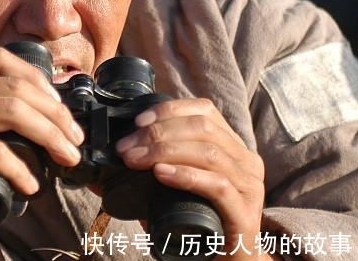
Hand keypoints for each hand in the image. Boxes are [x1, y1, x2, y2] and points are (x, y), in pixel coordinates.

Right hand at [0, 46, 84, 259]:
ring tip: (67, 158)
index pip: (1, 59)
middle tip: (74, 141)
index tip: (60, 110)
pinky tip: (30, 185)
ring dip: (50, 137)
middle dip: (56, 115)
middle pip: (15, 88)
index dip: (39, 81)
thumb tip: (33, 120)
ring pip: (13, 113)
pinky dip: (21, 170)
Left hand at [115, 98, 268, 259]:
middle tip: (126, 149)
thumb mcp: (179, 185)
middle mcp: (246, 161)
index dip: (169, 111)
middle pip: (203, 128)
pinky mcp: (245, 215)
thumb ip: (157, 165)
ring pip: (209, 153)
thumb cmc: (199, 219)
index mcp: (233, 146)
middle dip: (158, 133)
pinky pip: (217, 185)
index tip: (137, 122)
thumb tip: (108, 160)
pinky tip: (161, 174)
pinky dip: (185, 175)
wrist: (228, 260)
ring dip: (164, 152)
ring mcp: (249, 187)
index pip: (204, 110)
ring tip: (135, 160)